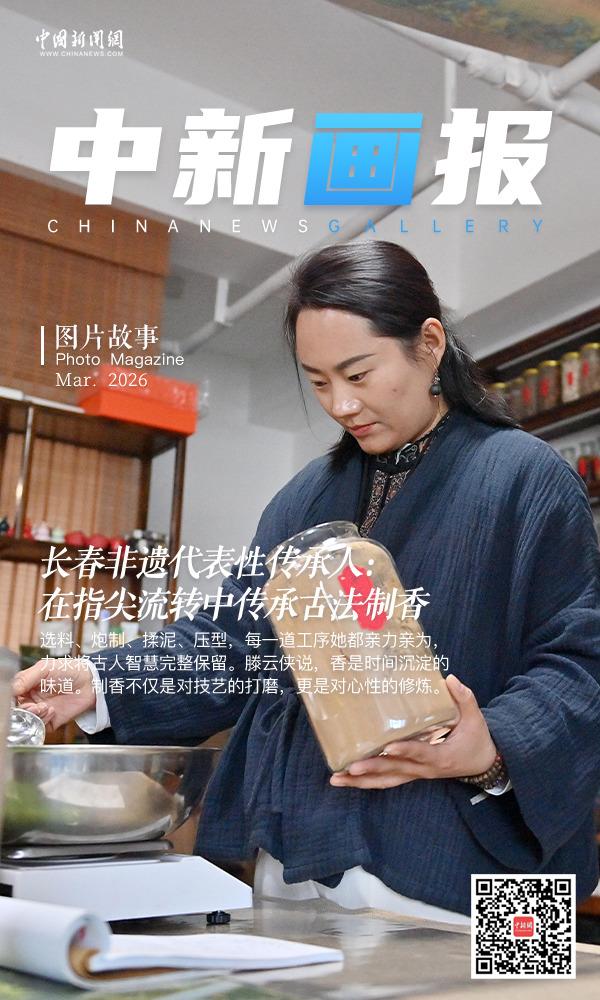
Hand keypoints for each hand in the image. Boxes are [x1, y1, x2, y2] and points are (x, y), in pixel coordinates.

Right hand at [12, 657, 95, 731]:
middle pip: (17, 710)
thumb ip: (26, 678)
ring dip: (33, 715)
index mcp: (26, 685)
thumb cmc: (69, 670)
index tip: (18, 698)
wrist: (91, 682)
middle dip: (23, 709)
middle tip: (33, 706)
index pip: (12, 695)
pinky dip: (43, 720)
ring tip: (45, 707)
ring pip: (26, 720)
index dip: (13, 699)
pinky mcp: (50, 721)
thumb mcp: (45, 668)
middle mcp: (31, 698)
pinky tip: (51, 711)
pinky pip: (39, 727)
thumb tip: (11, 689)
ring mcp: (40, 710)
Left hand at [329, 674, 496, 789]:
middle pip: (396, 771)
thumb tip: (450, 680)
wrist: (482, 764)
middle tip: (350, 766)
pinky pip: (386, 780)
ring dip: (361, 782)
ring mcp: (416, 774)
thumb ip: (464, 699)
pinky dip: (366, 781)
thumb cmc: (476, 738)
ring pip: (386, 781)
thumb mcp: (475, 718)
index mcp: (441, 756)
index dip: (405, 750)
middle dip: (372, 769)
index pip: (421, 753)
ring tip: (337, 779)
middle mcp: (425, 769)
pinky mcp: (410, 774)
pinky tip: (347, 779)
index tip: (388, 747)